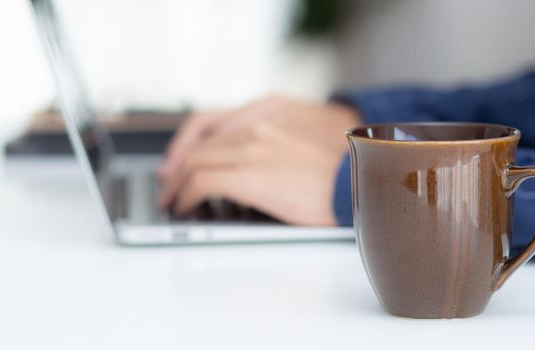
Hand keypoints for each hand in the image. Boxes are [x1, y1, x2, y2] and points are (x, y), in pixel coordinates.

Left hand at [158, 95, 360, 225]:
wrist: (365, 176)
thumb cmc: (345, 163)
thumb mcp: (308, 134)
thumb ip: (277, 137)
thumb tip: (254, 162)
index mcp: (269, 108)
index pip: (209, 119)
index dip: (184, 143)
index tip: (175, 160)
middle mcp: (255, 123)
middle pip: (198, 144)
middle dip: (177, 168)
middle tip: (169, 186)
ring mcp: (251, 147)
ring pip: (195, 162)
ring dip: (178, 184)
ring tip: (174, 201)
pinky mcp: (249, 174)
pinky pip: (202, 182)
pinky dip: (187, 195)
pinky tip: (187, 206)